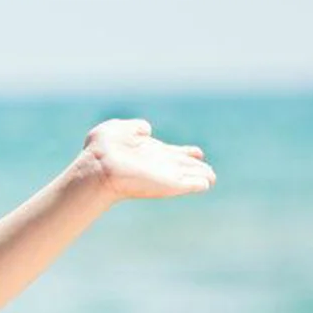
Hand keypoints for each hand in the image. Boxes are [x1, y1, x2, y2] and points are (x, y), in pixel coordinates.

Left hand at [77, 118, 215, 206]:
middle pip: (182, 165)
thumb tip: (146, 129)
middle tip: (209, 172)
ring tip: (211, 178)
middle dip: (196, 168)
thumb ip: (135, 127)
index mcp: (148, 150)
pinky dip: (197, 183)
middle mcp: (158, 163)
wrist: (100, 166)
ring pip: (188, 175)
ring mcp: (164, 175)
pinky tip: (206, 183)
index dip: (184, 153)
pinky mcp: (169, 185)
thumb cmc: (104, 148)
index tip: (197, 153)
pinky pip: (187, 184)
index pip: (170, 152)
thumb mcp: (120, 129)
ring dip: (201, 176)